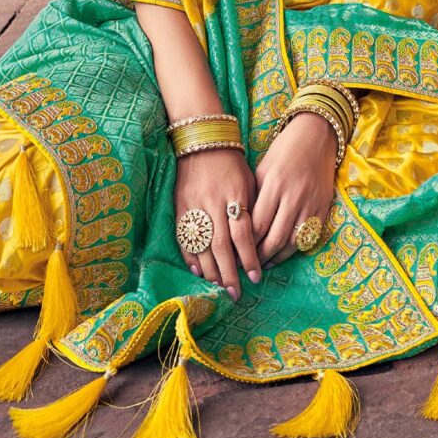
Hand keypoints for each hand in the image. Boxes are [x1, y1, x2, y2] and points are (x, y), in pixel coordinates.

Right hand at [174, 147, 260, 300]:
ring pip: (202, 245)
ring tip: (219, 288)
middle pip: (221, 246)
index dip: (250, 259)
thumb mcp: (249, 182)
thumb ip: (252, 211)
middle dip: (230, 273)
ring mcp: (194, 206)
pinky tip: (198, 271)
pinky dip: (191, 256)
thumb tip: (258, 242)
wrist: (203, 143)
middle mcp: (213, 203)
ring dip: (211, 270)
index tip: (257, 277)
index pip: (243, 235)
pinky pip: (184, 237)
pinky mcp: (179, 207)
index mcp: (235, 196)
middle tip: (236, 294)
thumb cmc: (232, 164)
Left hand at [251, 112, 338, 267]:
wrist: (316, 136)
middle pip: (273, 239)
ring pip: (291, 243)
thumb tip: (240, 227)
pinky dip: (293, 250)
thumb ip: (254, 197)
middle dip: (257, 257)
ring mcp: (311, 204)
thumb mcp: (262, 169)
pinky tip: (281, 255)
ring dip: (275, 258)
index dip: (244, 245)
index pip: (256, 225)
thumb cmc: (283, 151)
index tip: (233, 254)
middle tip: (245, 267)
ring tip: (261, 265)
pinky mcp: (323, 208)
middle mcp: (293, 197)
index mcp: (273, 185)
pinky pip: (308, 238)